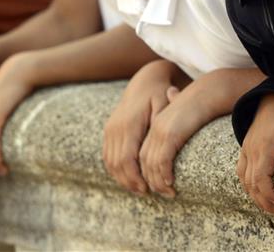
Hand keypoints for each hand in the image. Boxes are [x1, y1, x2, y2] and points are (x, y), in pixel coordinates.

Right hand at [102, 61, 176, 194]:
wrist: (145, 80)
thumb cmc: (160, 93)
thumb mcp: (165, 104)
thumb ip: (161, 122)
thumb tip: (159, 142)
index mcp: (129, 124)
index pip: (126, 159)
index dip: (135, 177)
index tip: (147, 188)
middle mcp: (115, 127)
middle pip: (116, 164)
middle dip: (129, 181)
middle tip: (145, 193)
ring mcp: (110, 129)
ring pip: (109, 162)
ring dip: (122, 178)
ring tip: (138, 189)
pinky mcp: (109, 130)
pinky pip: (107, 155)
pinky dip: (116, 169)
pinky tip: (129, 177)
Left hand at [137, 85, 203, 198]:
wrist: (209, 91)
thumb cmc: (201, 103)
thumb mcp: (184, 116)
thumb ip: (175, 119)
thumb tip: (172, 101)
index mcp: (155, 126)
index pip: (141, 155)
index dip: (144, 173)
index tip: (152, 186)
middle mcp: (155, 129)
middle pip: (143, 162)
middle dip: (149, 181)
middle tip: (161, 194)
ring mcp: (161, 131)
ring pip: (151, 164)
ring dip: (158, 182)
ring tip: (168, 192)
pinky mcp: (171, 134)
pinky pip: (162, 160)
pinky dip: (164, 174)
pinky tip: (171, 182)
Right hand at [236, 95, 273, 216]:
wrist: (269, 101)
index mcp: (264, 148)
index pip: (261, 177)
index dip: (268, 193)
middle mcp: (251, 152)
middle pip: (252, 184)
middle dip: (265, 202)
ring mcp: (246, 152)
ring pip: (245, 181)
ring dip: (256, 198)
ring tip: (271, 209)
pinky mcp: (245, 151)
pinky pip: (241, 173)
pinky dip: (248, 187)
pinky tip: (258, 195)